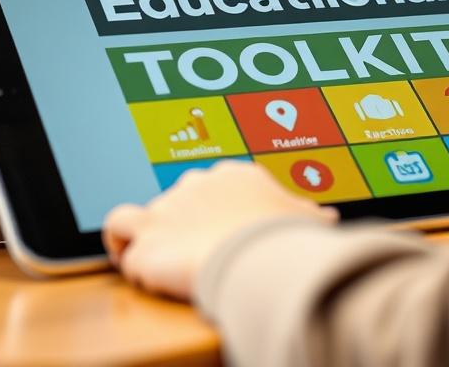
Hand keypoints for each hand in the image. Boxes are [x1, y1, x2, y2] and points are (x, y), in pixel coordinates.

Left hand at [104, 160, 335, 299]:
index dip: (211, 213)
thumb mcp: (304, 219)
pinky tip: (143, 272)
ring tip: (150, 258)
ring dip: (136, 236)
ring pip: (132, 216)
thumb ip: (307, 213)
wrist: (260, 253)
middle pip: (175, 204)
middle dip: (181, 229)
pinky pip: (122, 244)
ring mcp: (165, 213)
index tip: (222, 233)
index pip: (209, 188)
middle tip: (197, 257)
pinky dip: (125, 255)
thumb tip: (326, 217)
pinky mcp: (146, 244)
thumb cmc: (285, 235)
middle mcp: (193, 186)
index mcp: (230, 176)